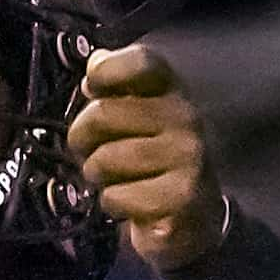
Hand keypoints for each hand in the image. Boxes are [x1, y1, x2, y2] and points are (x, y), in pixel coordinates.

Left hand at [67, 44, 228, 272]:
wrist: (196, 216)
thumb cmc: (154, 159)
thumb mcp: (138, 115)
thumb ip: (115, 85)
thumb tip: (96, 64)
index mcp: (173, 90)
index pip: (140, 63)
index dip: (107, 72)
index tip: (94, 88)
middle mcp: (187, 118)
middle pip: (105, 114)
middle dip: (84, 138)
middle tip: (92, 151)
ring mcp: (189, 157)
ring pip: (106, 159)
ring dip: (99, 176)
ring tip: (115, 179)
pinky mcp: (183, 197)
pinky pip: (118, 196)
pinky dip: (114, 204)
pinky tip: (133, 203)